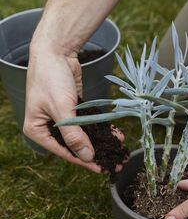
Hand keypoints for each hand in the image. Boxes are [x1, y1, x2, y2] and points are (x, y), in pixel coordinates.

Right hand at [23, 43, 123, 172]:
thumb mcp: (62, 109)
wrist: (56, 50)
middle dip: (96, 153)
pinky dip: (101, 129)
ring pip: (84, 136)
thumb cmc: (51, 78)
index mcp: (37, 131)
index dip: (83, 161)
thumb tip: (87, 156)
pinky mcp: (73, 110)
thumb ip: (74, 135)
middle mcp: (48, 128)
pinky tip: (115, 135)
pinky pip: (88, 124)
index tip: (101, 169)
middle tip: (115, 164)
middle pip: (74, 146)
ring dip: (101, 142)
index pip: (63, 151)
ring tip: (119, 151)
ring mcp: (61, 119)